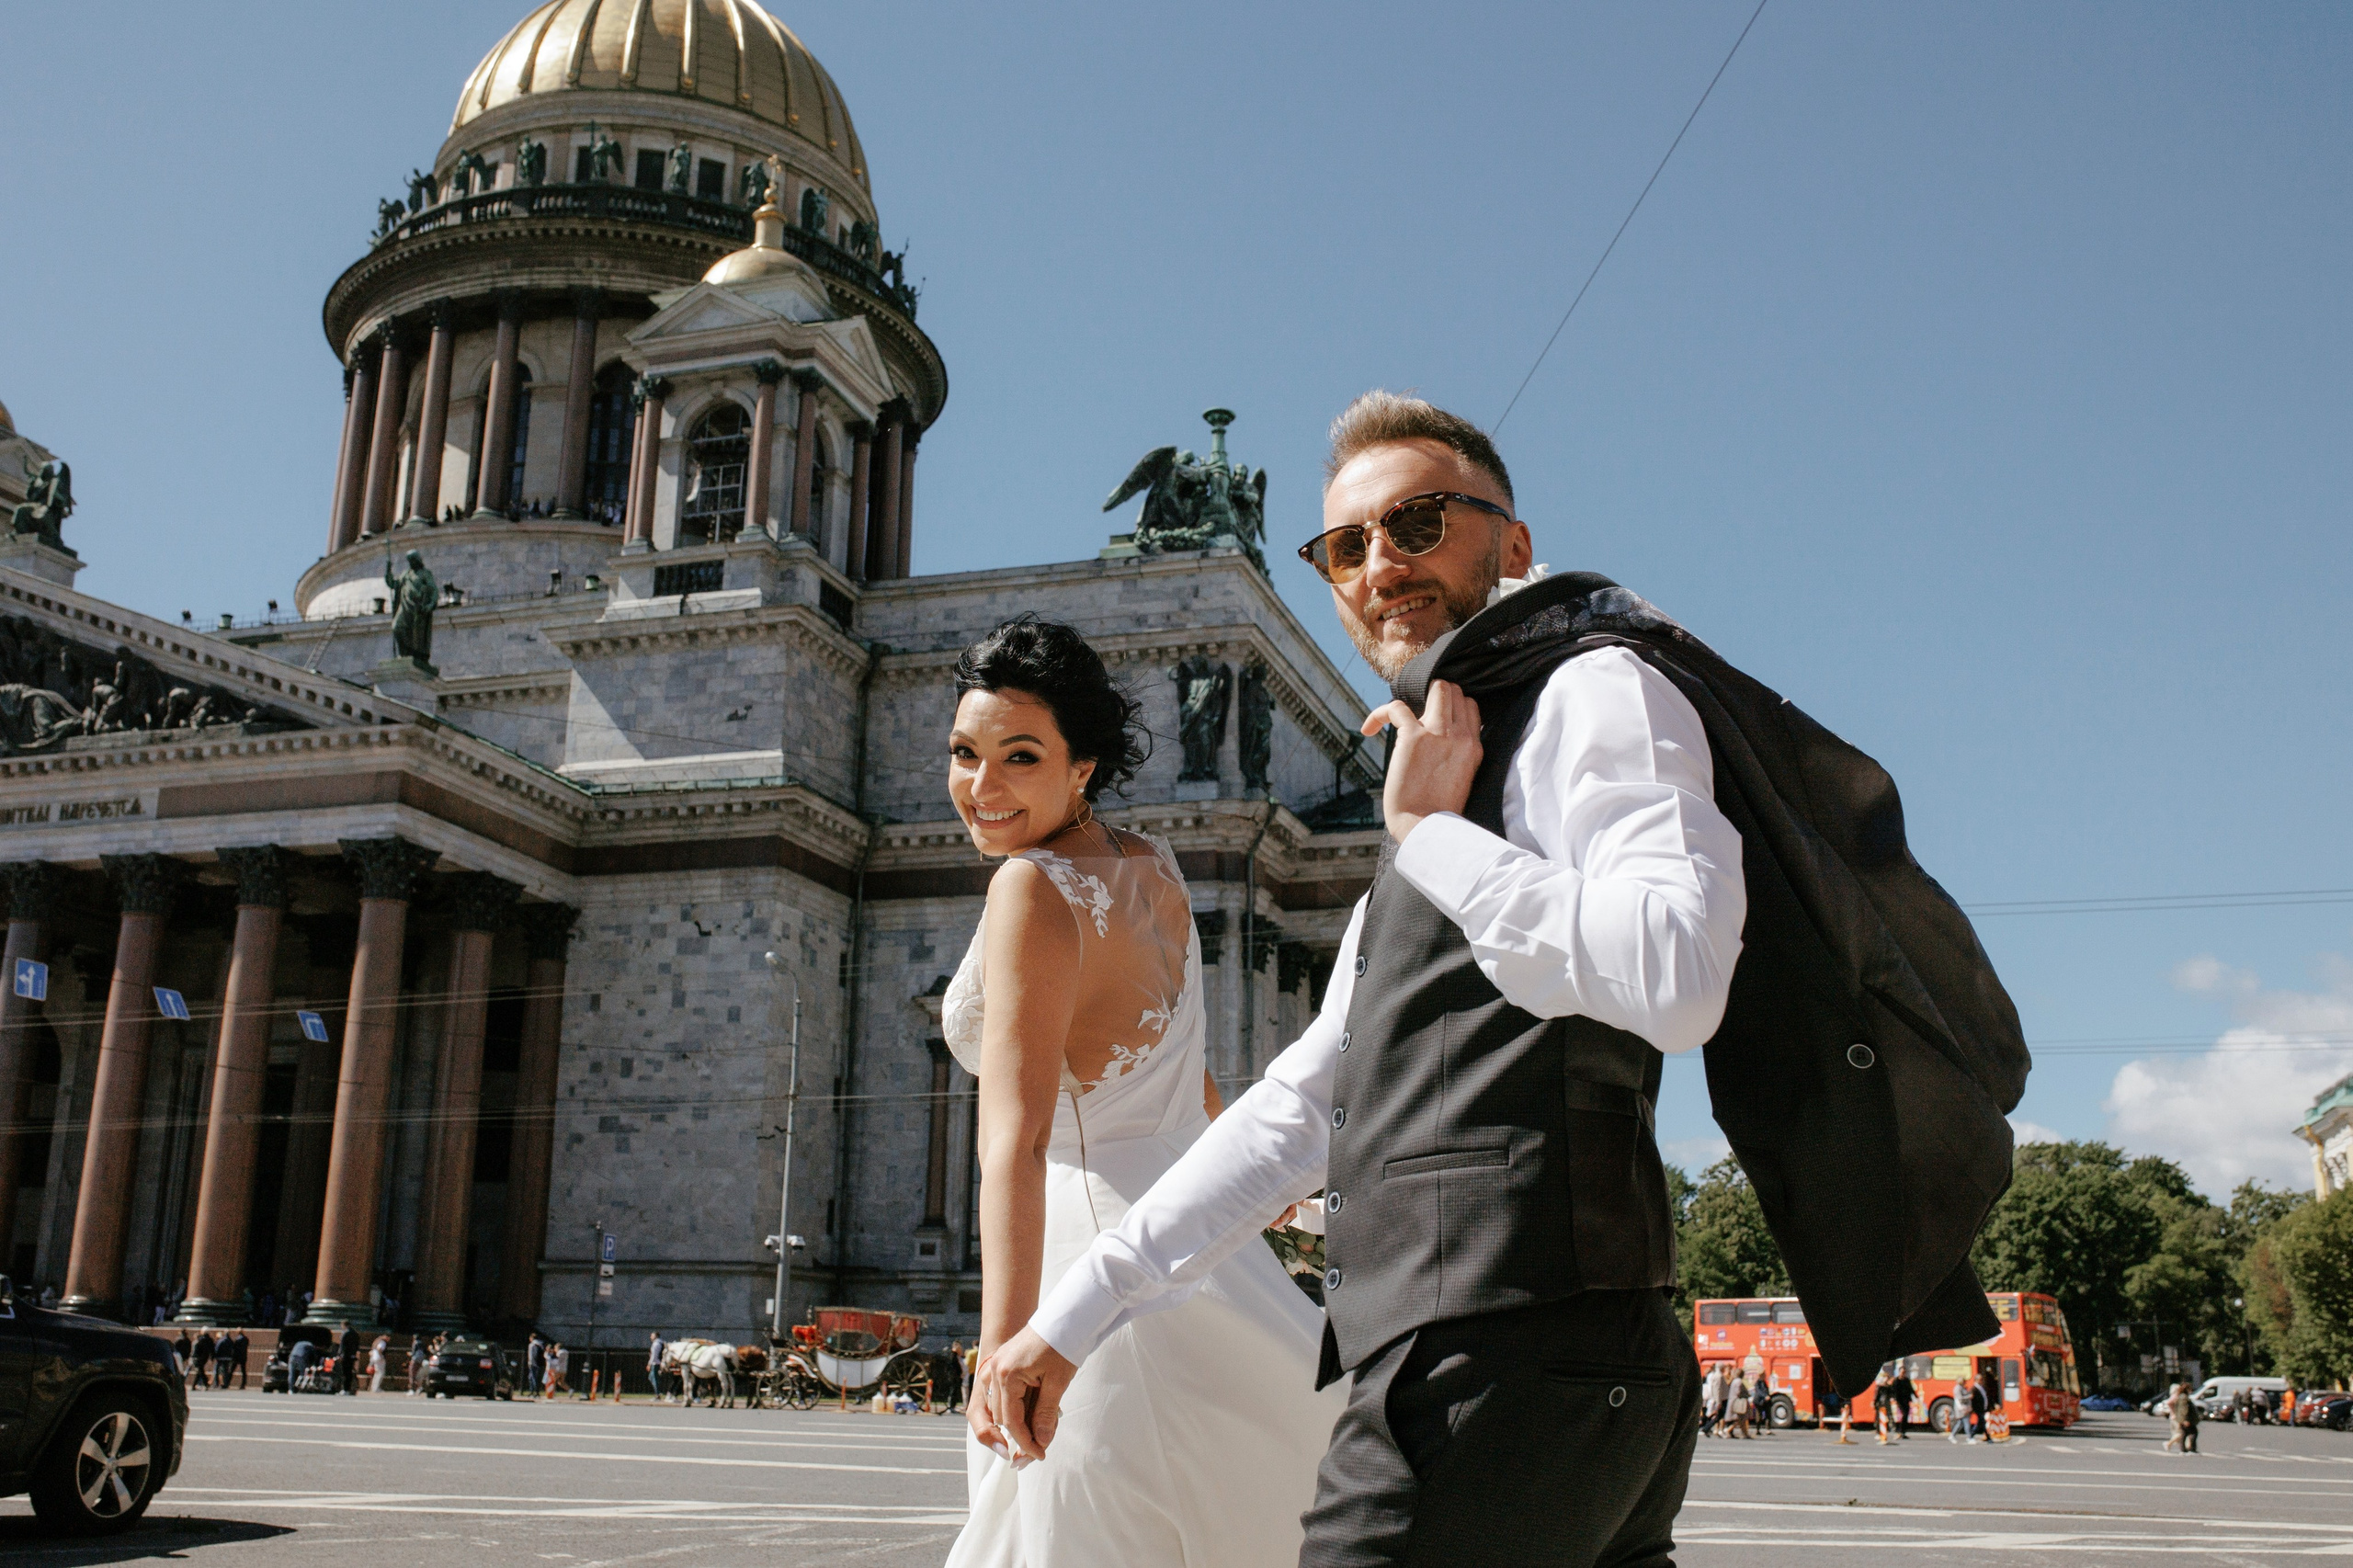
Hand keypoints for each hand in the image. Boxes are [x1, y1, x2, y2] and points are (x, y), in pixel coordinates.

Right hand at [971, 1329, 1077, 1462]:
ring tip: (1037, 1433)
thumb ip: (1046, 1414)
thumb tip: (1042, 1441)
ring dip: (1016, 1422)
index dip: (1025, 1441)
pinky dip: (1014, 1408)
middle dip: (1020, 1434)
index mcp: (1006, 1374)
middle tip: (1040, 1448)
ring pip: (998, 1408)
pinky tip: (1029, 1416)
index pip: (1011, 1421)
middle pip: (1001, 1417)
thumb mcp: (1057, 1382)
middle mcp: (994, 1371)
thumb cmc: (1061, 1344)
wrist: (1061, 1318)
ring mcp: (994, 1367)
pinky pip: (999, 1395)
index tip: (1039, 1454)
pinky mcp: (999, 1365)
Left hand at [1363, 679, 1481, 843]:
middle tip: (1414, 716)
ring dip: (1416, 695)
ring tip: (1396, 717)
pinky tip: (1368, 729)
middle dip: (1434, 696)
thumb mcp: (1461, 778)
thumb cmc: (1437, 811)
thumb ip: (1455, 754)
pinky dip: (1379, 713)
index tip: (1431, 719)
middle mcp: (1461, 735)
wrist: (1425, 828)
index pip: (1469, 705)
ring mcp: (1439, 733)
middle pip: (1454, 692)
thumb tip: (1434, 740)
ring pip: (1437, 688)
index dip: (1449, 705)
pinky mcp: (1413, 736)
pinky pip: (1396, 706)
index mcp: (1474, 747)